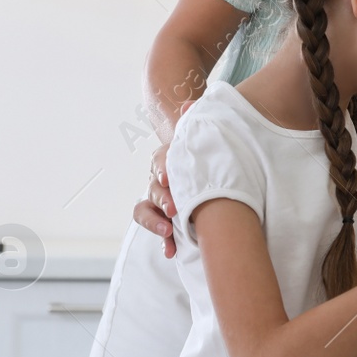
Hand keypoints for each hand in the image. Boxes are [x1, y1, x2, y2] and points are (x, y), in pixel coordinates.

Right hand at [132, 100, 195, 257]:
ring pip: (145, 209)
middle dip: (162, 200)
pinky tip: (170, 251)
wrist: (210, 166)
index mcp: (168, 158)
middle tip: (175, 210)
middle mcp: (159, 178)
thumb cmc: (207, 150)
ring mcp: (159, 200)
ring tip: (167, 232)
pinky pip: (157, 229)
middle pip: (153, 188)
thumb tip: (189, 104)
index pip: (160, 161)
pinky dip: (163, 241)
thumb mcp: (204, 135)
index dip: (163, 169)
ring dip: (154, 222)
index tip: (169, 178)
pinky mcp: (165, 218)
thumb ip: (197, 120)